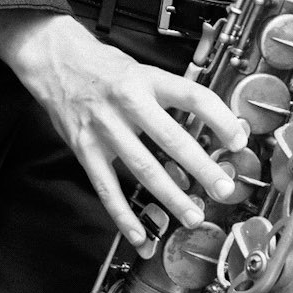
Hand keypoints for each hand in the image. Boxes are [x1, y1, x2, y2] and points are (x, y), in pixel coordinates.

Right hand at [0, 7, 247, 248]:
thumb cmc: (103, 66)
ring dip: (170, 196)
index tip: (238, 140)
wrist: (54, 58)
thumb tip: (211, 123)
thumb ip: (171, 96)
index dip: (219, 118)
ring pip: (143, 168)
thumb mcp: (141, 69)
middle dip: (201, 167)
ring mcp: (104, 127)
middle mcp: (127, 102)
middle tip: (223, 189)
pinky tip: (140, 234)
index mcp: (147, 80)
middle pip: (171, 138)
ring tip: (193, 216)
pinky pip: (106, 188)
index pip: (191, 96)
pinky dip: (124, 215)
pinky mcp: (84, 148)